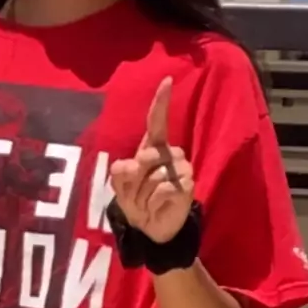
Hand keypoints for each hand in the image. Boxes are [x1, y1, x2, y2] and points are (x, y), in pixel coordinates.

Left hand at [109, 77, 193, 243]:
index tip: (167, 80)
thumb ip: (120, 172)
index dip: (161, 101)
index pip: (157, 121)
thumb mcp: (120, 186)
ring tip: (146, 203)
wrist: (150, 228)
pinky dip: (153, 202)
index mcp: (153, 147)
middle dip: (132, 182)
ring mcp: (182, 168)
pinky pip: (162, 189)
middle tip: (136, 196)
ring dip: (141, 195)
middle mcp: (171, 153)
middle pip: (144, 158)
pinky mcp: (187, 185)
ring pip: (152, 176)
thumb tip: (133, 164)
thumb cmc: (136, 200)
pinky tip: (158, 207)